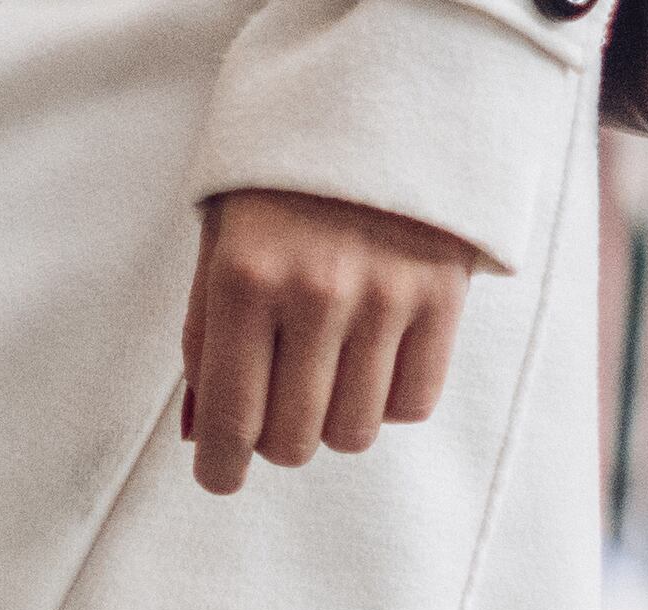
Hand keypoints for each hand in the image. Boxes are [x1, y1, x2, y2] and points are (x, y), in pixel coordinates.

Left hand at [182, 189, 479, 497]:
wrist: (382, 96)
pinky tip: (375, 352)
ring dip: (334, 418)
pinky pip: (412, 404)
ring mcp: (385, 298)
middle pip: (295, 442)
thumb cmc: (282, 177)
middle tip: (277, 401)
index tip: (222, 475)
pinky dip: (389, 396)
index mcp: (244, 277)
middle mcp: (315, 293)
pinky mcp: (442, 298)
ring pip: (355, 432)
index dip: (222, 467)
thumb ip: (207, 336)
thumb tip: (205, 435)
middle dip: (277, 437)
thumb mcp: (221, 238)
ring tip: (328, 368)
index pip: (231, 419)